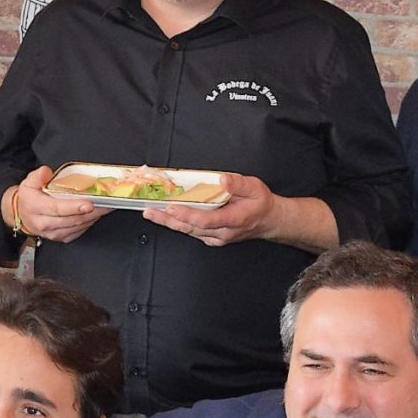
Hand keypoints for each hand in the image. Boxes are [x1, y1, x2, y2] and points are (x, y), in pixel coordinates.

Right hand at [10, 167, 104, 243]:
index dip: (74, 207)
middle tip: (107, 203)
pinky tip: (97, 214)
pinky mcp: (61, 238)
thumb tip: (46, 172)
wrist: (22, 215)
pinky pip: (79, 231)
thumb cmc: (29, 198)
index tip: (89, 204)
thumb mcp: (28, 182)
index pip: (58, 208)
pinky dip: (89, 222)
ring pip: (78, 226)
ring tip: (107, 207)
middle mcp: (45, 223)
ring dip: (94, 217)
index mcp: (37, 208)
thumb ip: (38, 176)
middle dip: (92, 211)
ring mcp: (54, 233)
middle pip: (72, 219)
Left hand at [142, 171, 273, 246]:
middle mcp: (223, 232)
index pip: (206, 220)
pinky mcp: (212, 237)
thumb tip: (222, 180)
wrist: (268, 220)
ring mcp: (216, 237)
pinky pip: (192, 232)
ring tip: (151, 214)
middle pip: (191, 228)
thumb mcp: (254, 187)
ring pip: (189, 231)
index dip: (187, 215)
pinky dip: (178, 225)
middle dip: (168, 219)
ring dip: (169, 223)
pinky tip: (166, 219)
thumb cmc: (260, 203)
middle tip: (150, 211)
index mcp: (233, 219)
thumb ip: (237, 184)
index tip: (171, 208)